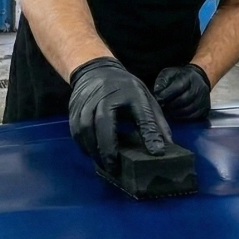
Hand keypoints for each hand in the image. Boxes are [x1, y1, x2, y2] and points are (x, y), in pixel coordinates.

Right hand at [68, 57, 172, 171]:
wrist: (95, 70)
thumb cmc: (123, 88)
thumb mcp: (143, 98)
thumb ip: (155, 122)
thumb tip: (165, 147)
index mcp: (128, 92)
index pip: (141, 115)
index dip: (149, 133)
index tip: (155, 152)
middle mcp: (103, 96)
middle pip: (103, 124)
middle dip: (108, 149)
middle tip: (115, 169)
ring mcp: (85, 102)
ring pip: (85, 130)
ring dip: (94, 150)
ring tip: (104, 165)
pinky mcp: (73, 110)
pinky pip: (76, 133)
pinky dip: (84, 146)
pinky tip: (94, 154)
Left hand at [154, 64, 211, 121]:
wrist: (199, 78)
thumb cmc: (180, 77)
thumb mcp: (169, 73)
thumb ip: (162, 81)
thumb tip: (157, 93)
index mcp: (189, 77)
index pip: (179, 87)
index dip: (167, 94)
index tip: (158, 99)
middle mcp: (199, 88)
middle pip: (184, 100)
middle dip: (170, 105)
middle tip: (162, 107)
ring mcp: (203, 99)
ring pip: (188, 110)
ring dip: (175, 113)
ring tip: (167, 111)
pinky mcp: (205, 108)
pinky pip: (193, 117)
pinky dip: (183, 118)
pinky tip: (176, 115)